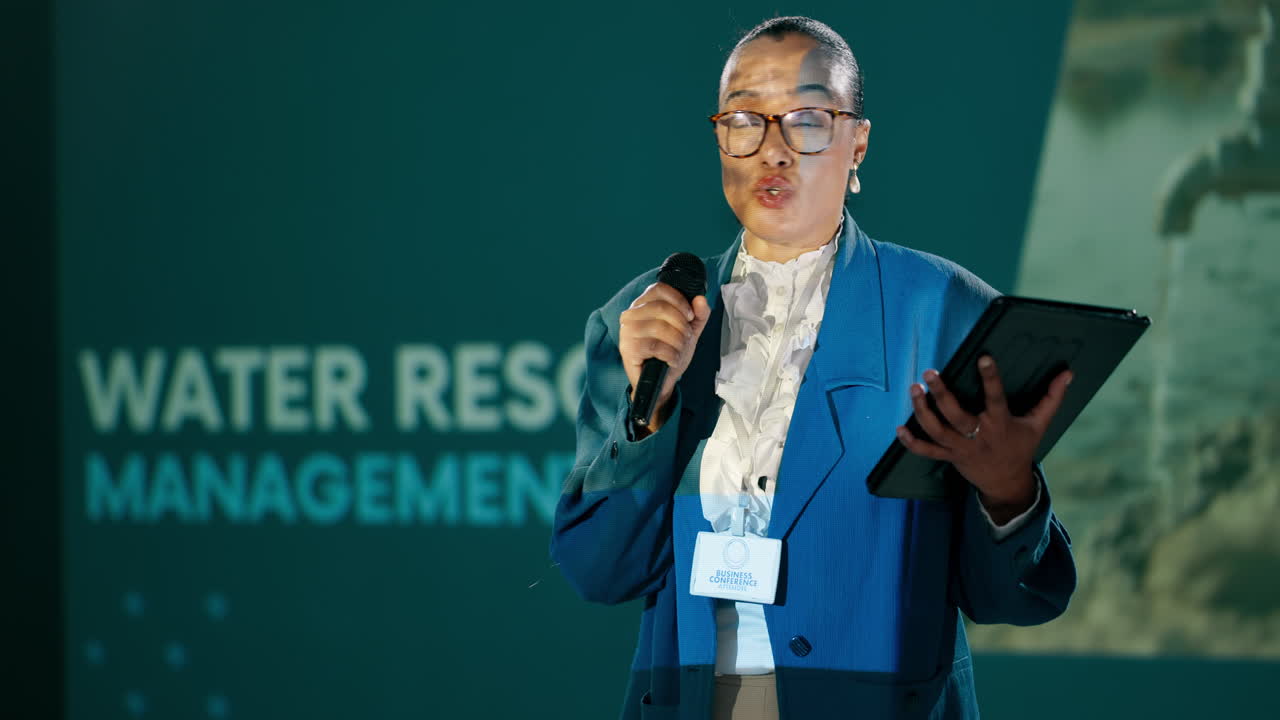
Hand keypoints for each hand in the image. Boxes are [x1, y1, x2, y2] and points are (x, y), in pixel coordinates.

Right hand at [618, 282, 710, 431]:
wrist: (660, 383)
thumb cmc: (670, 353)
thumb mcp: (689, 331)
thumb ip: (698, 315)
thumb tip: (700, 300)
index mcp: (642, 305)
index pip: (660, 289)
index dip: (680, 301)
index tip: (690, 316)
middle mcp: (630, 314)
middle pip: (662, 308)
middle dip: (681, 325)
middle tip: (686, 338)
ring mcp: (627, 332)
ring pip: (659, 327)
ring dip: (677, 341)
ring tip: (678, 350)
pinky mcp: (627, 349)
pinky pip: (655, 346)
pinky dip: (670, 354)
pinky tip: (671, 359)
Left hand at [895, 355, 1072, 521]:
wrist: (1007, 483)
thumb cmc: (1021, 447)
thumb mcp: (1039, 424)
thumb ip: (1051, 398)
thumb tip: (1067, 373)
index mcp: (1000, 424)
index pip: (995, 397)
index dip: (990, 378)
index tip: (982, 357)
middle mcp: (978, 436)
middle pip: (956, 415)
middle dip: (941, 394)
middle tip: (929, 372)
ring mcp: (960, 448)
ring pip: (936, 430)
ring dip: (922, 411)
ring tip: (913, 389)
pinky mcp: (949, 457)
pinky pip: (926, 451)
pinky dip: (911, 442)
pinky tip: (899, 428)